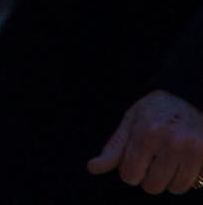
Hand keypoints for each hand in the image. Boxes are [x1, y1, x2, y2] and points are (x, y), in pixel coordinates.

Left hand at [88, 89, 202, 192]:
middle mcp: (170, 142)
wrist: (189, 97)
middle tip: (151, 162)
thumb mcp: (130, 122)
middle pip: (152, 185)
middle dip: (148, 178)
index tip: (134, 162)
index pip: (130, 174)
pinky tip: (181, 163)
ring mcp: (192, 150)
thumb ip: (114, 148)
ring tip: (167, 162)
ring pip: (174, 188)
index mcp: (146, 132)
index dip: (130, 172)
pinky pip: (192, 183)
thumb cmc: (156, 111)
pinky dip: (184, 178)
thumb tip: (92, 167)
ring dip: (168, 180)